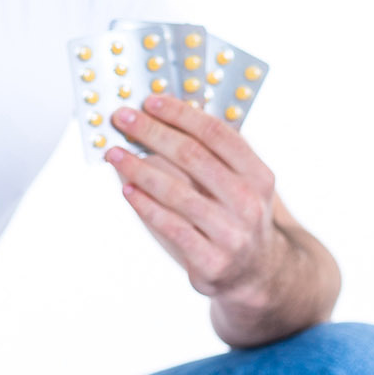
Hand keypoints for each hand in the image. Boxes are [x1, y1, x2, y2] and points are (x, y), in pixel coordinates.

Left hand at [105, 93, 336, 345]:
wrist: (257, 274)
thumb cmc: (237, 216)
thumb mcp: (239, 182)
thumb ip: (210, 153)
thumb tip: (161, 116)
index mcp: (258, 175)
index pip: (217, 133)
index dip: (181, 114)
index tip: (150, 101)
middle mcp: (249, 203)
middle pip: (192, 156)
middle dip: (152, 132)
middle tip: (123, 119)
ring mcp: (232, 235)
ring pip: (177, 192)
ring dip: (139, 168)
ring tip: (115, 154)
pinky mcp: (211, 261)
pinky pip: (171, 227)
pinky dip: (145, 206)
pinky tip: (127, 190)